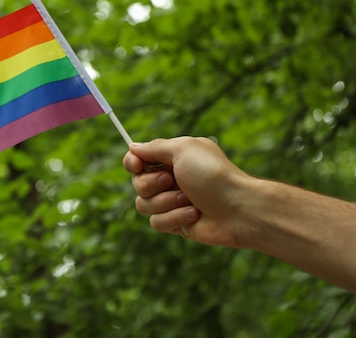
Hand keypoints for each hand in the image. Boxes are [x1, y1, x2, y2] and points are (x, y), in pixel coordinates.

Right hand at [124, 137, 249, 247]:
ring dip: (165, 202)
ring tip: (189, 200)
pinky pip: (156, 223)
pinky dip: (174, 218)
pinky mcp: (175, 223)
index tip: (136, 165)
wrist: (238, 209)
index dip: (132, 163)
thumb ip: (155, 148)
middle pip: (137, 183)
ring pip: (143, 204)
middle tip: (171, 181)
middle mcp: (170, 180)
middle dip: (152, 184)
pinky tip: (194, 215)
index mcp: (172, 159)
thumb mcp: (183, 150)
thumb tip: (133, 147)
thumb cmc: (213, 175)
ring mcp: (171, 202)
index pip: (139, 159)